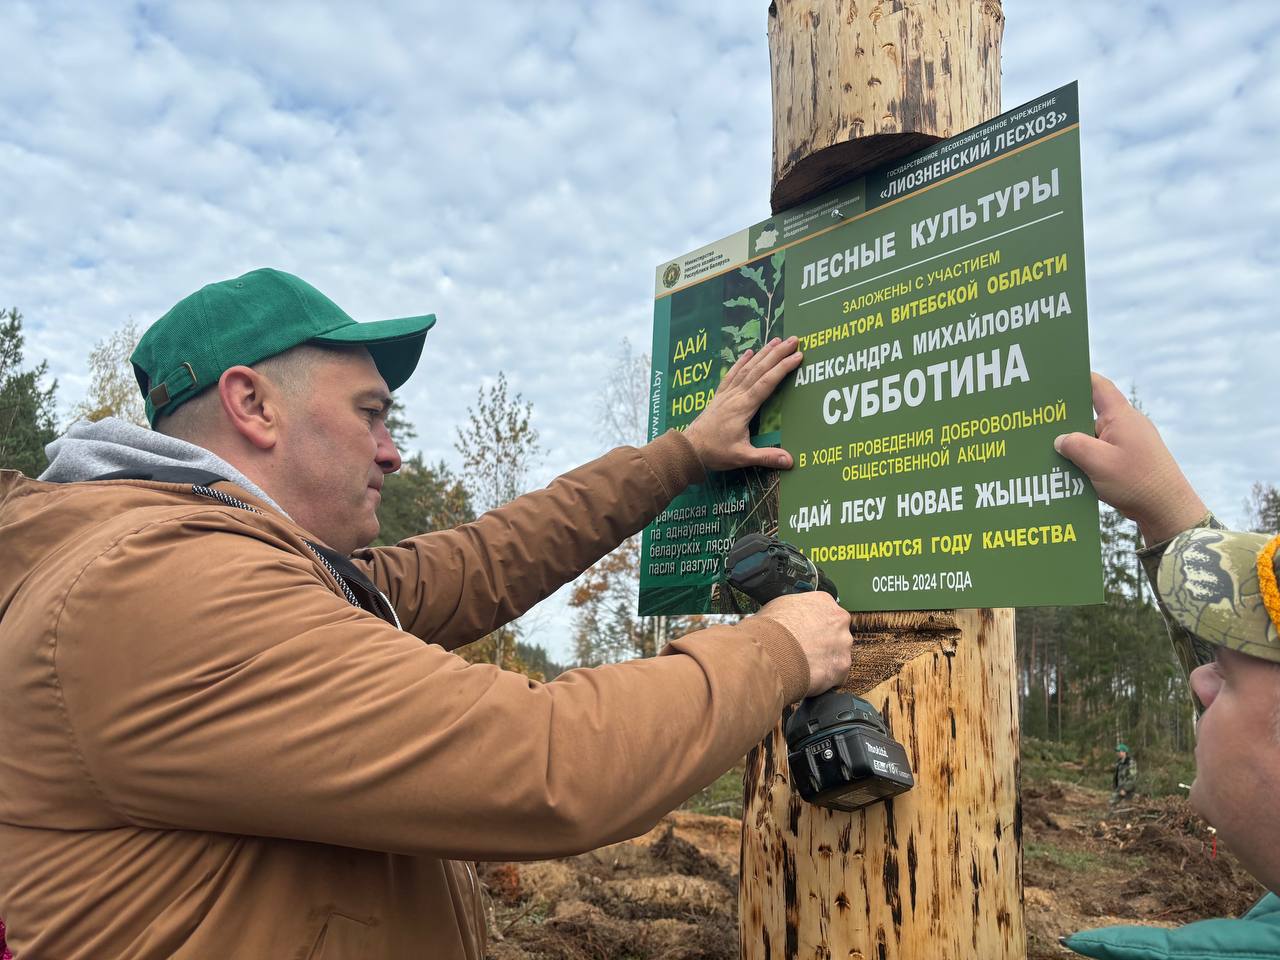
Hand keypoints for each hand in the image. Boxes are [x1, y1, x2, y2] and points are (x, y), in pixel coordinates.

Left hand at [683, 337, 802, 471]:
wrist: (688, 448)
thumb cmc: (715, 452)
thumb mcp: (742, 457)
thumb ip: (766, 457)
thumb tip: (790, 461)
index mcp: (743, 407)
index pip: (767, 382)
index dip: (783, 368)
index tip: (798, 356)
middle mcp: (735, 396)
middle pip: (759, 369)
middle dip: (777, 353)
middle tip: (793, 340)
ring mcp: (726, 394)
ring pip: (747, 368)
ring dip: (763, 353)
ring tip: (776, 340)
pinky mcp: (720, 396)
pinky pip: (732, 374)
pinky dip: (741, 362)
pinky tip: (749, 352)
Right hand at [750, 591, 851, 697]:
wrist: (768, 653)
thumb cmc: (768, 630)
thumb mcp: (777, 607)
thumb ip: (793, 611)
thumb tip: (787, 619)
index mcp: (823, 601)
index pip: (826, 613)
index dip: (814, 626)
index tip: (806, 634)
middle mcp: (839, 620)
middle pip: (836, 633)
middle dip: (823, 643)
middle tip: (805, 651)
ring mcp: (843, 643)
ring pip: (837, 655)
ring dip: (824, 661)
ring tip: (804, 667)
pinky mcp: (841, 666)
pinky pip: (836, 675)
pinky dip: (824, 679)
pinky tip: (808, 677)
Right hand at [1054, 372, 1206, 543]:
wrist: (1168, 509)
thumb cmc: (1136, 481)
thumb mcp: (1097, 462)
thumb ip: (1074, 446)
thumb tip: (1060, 440)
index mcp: (1120, 416)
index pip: (1098, 387)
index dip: (1078, 379)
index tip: (1056, 378)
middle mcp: (1127, 424)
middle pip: (1090, 415)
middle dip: (1067, 421)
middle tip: (1041, 424)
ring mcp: (1130, 442)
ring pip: (1094, 437)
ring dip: (1077, 446)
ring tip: (1052, 454)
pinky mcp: (1131, 459)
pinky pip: (1103, 453)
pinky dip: (1088, 460)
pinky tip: (1072, 472)